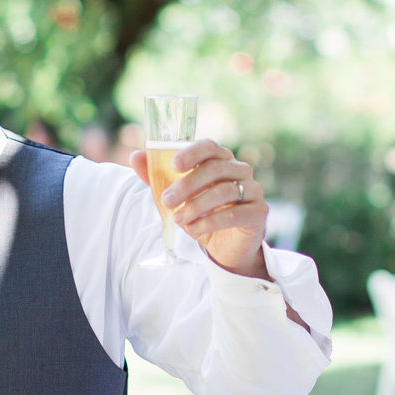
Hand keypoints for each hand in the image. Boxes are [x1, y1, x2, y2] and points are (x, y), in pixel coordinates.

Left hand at [133, 138, 267, 277]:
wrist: (225, 247)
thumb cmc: (202, 215)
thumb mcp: (177, 197)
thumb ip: (157, 177)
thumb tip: (135, 156)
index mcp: (221, 160)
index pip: (209, 147)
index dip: (192, 152)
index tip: (174, 165)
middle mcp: (240, 171)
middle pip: (215, 169)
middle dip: (187, 185)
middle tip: (166, 200)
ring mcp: (253, 190)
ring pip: (225, 191)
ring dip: (197, 205)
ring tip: (178, 218)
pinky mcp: (259, 212)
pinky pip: (235, 214)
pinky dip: (212, 221)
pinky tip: (195, 229)